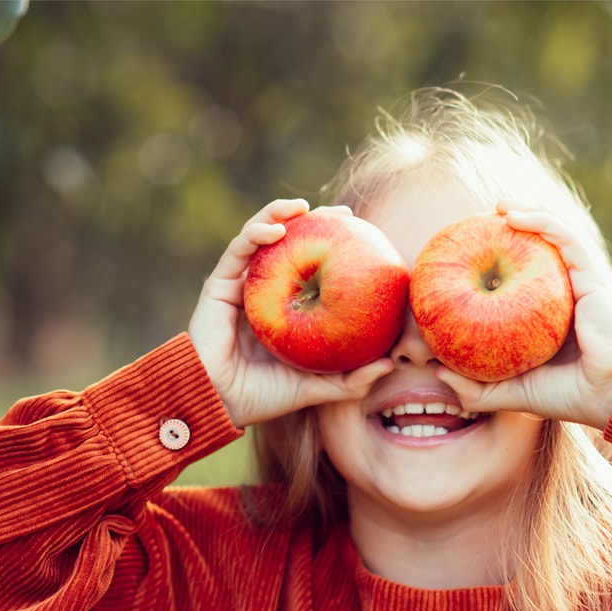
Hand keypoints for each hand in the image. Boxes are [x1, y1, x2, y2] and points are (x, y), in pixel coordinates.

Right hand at [188, 199, 393, 427]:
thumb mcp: (317, 387)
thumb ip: (352, 379)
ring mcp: (240, 286)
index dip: (333, 248)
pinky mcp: (219, 286)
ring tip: (304, 207)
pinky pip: (238, 251)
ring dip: (280, 214)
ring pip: (260, 237)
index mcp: (286, 309)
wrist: (219, 403)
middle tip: (343, 214)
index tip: (362, 235)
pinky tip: (276, 229)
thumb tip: (393, 364)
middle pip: (289, 245)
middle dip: (314, 222)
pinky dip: (256, 234)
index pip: (311, 268)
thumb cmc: (264, 396)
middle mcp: (263, 292)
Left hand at [435, 203, 611, 429]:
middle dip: (512, 231)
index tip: (467, 256)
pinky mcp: (591, 276)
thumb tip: (435, 371)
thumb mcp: (511, 392)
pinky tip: (512, 215)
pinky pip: (564, 238)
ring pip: (553, 236)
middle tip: (479, 224)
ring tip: (497, 206)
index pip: (522, 281)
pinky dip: (540, 221)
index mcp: (549, 317)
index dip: (498, 263)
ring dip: (526, 213)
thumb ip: (476, 388)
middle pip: (538, 252)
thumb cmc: (567, 396)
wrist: (610, 395)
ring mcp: (579, 283)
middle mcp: (565, 294)